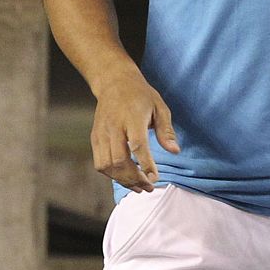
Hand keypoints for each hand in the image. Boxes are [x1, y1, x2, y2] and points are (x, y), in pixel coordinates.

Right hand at [89, 68, 179, 191]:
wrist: (114, 82)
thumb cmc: (141, 95)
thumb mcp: (160, 107)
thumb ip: (166, 131)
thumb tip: (174, 151)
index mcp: (132, 117)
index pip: (137, 145)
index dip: (145, 164)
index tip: (155, 177)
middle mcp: (113, 127)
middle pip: (119, 160)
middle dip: (134, 178)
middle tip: (149, 187)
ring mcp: (101, 133)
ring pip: (107, 165)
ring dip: (122, 180)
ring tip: (138, 187)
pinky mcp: (95, 138)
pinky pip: (99, 162)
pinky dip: (112, 174)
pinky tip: (125, 177)